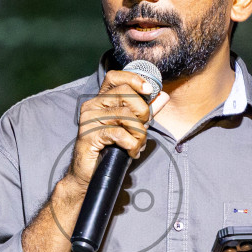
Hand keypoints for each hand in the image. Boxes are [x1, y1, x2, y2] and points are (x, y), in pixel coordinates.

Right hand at [63, 70, 169, 190]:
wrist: (88, 175)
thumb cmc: (110, 150)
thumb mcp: (131, 128)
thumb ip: (145, 111)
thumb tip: (163, 95)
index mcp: (101, 100)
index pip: (115, 77)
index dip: (134, 79)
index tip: (149, 90)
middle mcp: (92, 105)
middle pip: (125, 93)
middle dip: (142, 111)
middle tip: (142, 129)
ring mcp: (89, 119)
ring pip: (125, 115)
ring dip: (139, 133)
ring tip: (137, 145)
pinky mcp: (89, 135)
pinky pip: (119, 133)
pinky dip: (131, 144)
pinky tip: (131, 152)